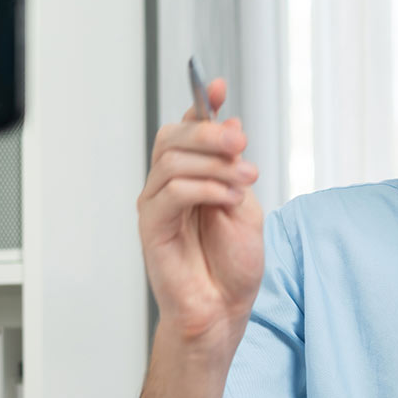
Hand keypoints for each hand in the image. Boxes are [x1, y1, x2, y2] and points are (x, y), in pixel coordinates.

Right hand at [137, 77, 263, 358]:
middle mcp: (168, 186)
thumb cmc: (232, 265)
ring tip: (244, 183)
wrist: (224, 311)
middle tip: (242, 141)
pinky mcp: (152, 228)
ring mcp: (157, 206)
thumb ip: (234, 166)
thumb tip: (231, 123)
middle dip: (210, 132)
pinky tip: (226, 199)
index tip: (219, 86)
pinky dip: (204, 188)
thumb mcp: (244, 204)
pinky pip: (171, 192)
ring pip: (172, 160)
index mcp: (191, 176)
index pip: (188, 129)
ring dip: (214, 165)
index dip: (202, 104)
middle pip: (174, 137)